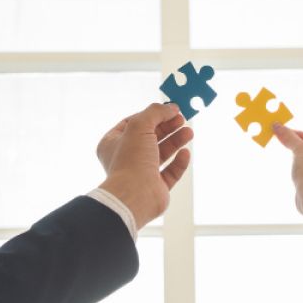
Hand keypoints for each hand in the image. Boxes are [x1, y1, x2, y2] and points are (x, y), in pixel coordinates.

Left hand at [97, 103, 193, 227]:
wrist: (135, 195)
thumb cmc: (130, 160)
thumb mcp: (140, 125)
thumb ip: (155, 112)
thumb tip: (171, 107)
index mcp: (113, 143)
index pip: (133, 123)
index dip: (151, 115)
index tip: (169, 110)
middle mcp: (126, 158)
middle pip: (150, 137)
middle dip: (167, 127)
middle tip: (182, 119)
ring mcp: (141, 173)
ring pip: (161, 154)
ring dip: (175, 141)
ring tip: (189, 132)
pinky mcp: (156, 187)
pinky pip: (170, 172)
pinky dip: (178, 162)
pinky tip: (185, 153)